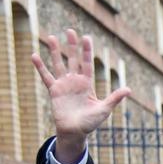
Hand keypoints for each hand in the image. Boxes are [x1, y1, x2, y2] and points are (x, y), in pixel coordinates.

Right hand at [31, 29, 130, 161]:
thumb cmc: (90, 123)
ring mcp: (64, 85)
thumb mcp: (104, 109)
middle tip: (70, 31)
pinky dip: (40, 67)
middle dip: (71, 46)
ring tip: (51, 37)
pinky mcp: (54, 91)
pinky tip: (34, 56)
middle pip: (73, 60)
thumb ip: (114, 98)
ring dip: (54, 51)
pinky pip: (46, 77)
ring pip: (58, 64)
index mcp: (87, 84)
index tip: (86, 37)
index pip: (87, 64)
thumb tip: (129, 90)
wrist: (75, 133)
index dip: (87, 51)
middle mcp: (75, 82)